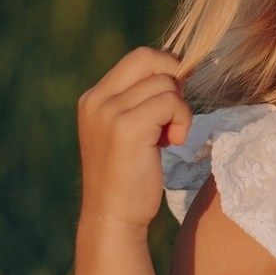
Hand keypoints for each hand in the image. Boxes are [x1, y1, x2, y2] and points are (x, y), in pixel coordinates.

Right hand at [76, 47, 190, 231]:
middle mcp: (96, 100)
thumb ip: (140, 99)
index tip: (180, 90)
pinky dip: (181, 121)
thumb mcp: (127, 128)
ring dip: (179, 110)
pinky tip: (171, 144)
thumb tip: (179, 68)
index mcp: (94, 97)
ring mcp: (109, 112)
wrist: (112, 216)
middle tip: (174, 115)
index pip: (138, 57)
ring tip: (168, 138)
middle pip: (151, 61)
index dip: (166, 65)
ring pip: (165, 84)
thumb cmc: (128, 175)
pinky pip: (171, 104)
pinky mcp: (127, 128)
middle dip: (174, 82)